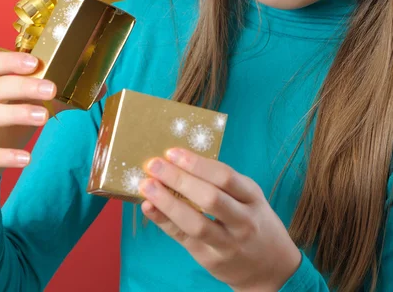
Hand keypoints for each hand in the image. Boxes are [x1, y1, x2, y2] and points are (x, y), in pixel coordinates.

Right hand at [0, 50, 105, 170]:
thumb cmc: (11, 113)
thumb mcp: (29, 100)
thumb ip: (59, 95)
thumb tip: (100, 88)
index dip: (11, 61)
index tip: (34, 62)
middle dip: (23, 86)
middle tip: (51, 89)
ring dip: (17, 113)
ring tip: (44, 116)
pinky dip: (5, 156)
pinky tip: (26, 158)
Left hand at [139, 148, 301, 291]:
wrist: (273, 269)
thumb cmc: (255, 222)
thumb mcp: (250, 198)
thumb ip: (223, 183)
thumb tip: (182, 162)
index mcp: (253, 198)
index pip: (225, 177)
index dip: (197, 164)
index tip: (172, 152)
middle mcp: (243, 221)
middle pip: (210, 198)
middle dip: (179, 179)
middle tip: (154, 164)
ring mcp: (227, 244)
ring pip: (195, 223)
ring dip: (167, 202)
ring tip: (147, 185)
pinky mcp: (211, 259)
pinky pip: (184, 238)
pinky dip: (164, 222)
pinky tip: (149, 207)